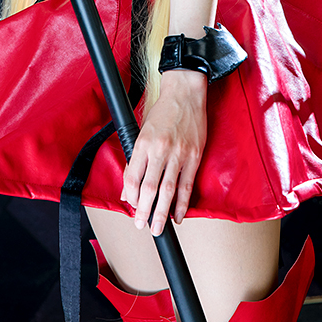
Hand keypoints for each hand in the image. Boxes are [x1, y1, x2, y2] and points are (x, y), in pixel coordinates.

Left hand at [121, 70, 206, 235]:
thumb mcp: (142, 131)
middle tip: (141, 226)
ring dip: (162, 212)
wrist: (185, 94)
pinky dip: (182, 203)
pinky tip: (178, 215)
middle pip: (149, 188)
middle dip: (144, 211)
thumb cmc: (163, 112)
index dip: (130, 196)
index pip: (132, 177)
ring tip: (157, 228)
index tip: (131, 206)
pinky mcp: (194, 156)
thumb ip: (136, 160)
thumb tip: (128, 189)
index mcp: (143, 143)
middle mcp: (160, 149)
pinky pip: (186, 185)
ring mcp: (178, 154)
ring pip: (168, 190)